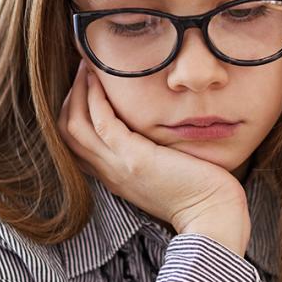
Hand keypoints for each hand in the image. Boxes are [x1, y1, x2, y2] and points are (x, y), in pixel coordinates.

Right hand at [56, 58, 249, 252]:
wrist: (213, 216)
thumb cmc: (201, 193)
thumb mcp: (165, 171)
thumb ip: (152, 153)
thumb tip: (157, 127)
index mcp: (115, 176)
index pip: (77, 144)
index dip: (74, 112)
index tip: (84, 86)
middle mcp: (110, 173)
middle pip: (68, 132)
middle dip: (70, 97)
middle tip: (82, 68)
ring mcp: (119, 167)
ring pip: (76, 126)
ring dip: (78, 91)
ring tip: (87, 65)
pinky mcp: (136, 160)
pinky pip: (102, 123)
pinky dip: (96, 98)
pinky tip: (101, 79)